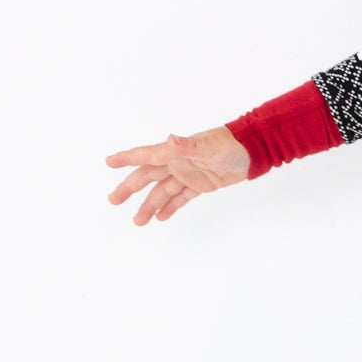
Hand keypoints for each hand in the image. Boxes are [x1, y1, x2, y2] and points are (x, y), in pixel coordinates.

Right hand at [104, 126, 251, 224]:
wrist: (253, 152)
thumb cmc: (230, 145)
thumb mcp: (208, 147)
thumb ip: (187, 146)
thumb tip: (169, 139)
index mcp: (175, 153)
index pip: (146, 156)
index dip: (127, 158)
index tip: (108, 162)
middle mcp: (178, 163)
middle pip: (148, 177)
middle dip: (130, 188)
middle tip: (113, 200)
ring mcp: (189, 175)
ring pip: (163, 191)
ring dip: (150, 205)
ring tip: (137, 221)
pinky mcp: (201, 185)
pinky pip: (181, 197)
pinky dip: (170, 206)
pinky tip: (160, 217)